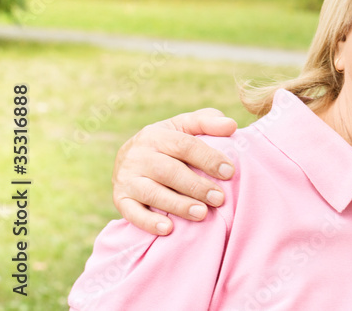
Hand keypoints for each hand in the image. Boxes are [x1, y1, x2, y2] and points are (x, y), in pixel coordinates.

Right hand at [112, 109, 237, 235]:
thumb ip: (208, 122)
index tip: (229, 172)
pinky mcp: (120, 199)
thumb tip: (231, 126)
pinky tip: (168, 229)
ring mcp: (126, 179)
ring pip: (152, 193)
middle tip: (219, 198)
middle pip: (168, 171)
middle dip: (196, 186)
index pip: (184, 146)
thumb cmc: (169, 141)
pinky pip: (132, 213)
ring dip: (178, 205)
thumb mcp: (185, 126)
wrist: (130, 157)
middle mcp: (137, 156)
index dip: (208, 159)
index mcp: (155, 135)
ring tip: (202, 214)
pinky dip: (149, 222)